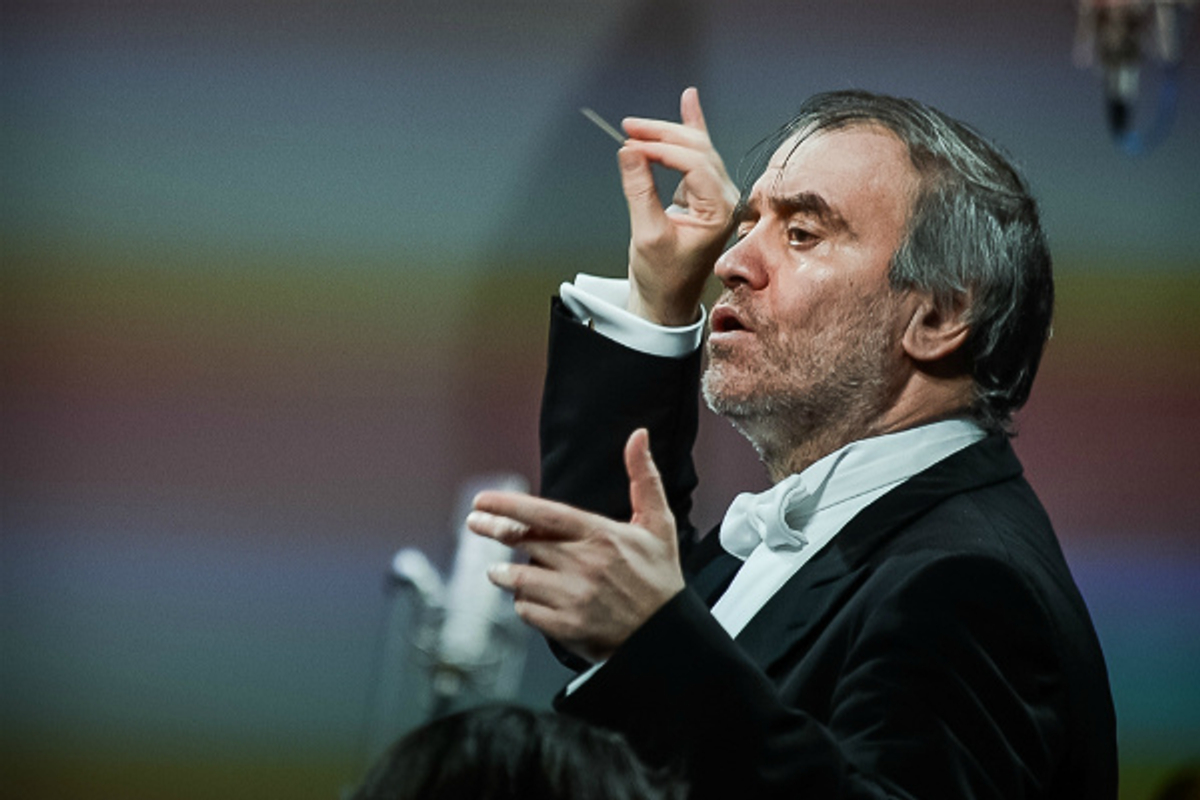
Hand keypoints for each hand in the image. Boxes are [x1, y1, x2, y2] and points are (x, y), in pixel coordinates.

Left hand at [467, 429, 684, 662]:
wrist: (668, 634)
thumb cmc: (660, 577)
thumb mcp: (658, 523)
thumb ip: (644, 477)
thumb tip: (639, 436)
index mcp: (600, 535)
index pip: (543, 514)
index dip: (507, 505)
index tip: (482, 501)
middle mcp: (583, 564)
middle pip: (522, 541)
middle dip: (493, 530)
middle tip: (475, 523)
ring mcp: (574, 597)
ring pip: (518, 579)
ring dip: (503, 573)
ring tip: (497, 569)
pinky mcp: (568, 627)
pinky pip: (528, 611)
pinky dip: (523, 604)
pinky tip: (526, 599)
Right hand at [619, 87, 739, 325]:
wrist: (667, 300)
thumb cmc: (662, 277)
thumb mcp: (647, 234)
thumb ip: (640, 190)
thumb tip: (629, 151)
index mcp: (719, 211)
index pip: (692, 164)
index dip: (660, 149)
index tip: (630, 145)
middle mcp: (725, 199)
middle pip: (697, 150)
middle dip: (662, 134)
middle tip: (630, 127)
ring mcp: (717, 195)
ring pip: (697, 149)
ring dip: (668, 132)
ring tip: (640, 123)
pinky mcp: (704, 194)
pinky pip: (696, 156)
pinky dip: (688, 130)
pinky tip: (688, 102)